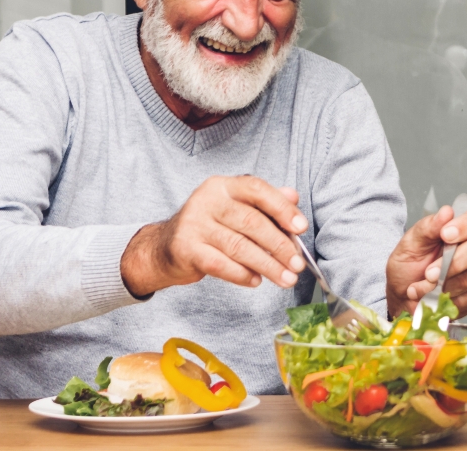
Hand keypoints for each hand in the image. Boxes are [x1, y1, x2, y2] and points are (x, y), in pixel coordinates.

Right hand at [120, 176, 309, 296]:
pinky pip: (221, 265)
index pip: (257, 190)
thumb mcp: (237, 208)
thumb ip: (265, 202)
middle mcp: (207, 200)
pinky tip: (256, 280)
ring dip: (267, 265)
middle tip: (298, 264)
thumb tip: (294, 196)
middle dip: (280, 246)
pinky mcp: (186, 249)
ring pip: (239, 246)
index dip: (282, 208)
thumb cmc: (210, 226)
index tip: (301, 227)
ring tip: (286, 278)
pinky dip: (242, 274)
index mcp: (224, 186)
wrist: (165, 247)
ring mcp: (194, 224)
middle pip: (251, 222)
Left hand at [385, 204, 466, 318]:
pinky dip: (444, 300)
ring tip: (420, 286)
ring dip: (440, 285)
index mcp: (463, 227)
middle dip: (452, 262)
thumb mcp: (410, 243)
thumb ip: (428, 227)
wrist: (403, 297)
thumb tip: (447, 212)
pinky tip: (431, 297)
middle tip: (428, 272)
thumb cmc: (408, 266)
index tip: (445, 235)